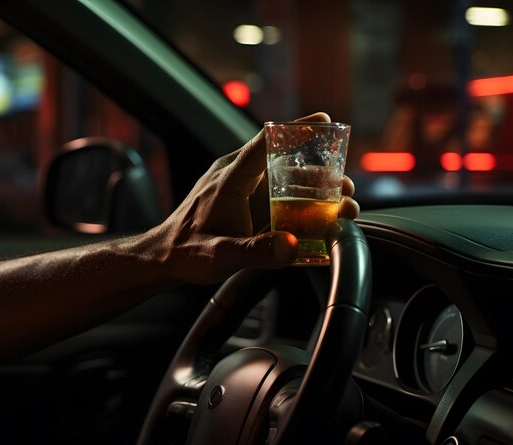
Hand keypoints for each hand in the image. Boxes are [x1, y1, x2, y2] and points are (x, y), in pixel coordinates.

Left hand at [151, 112, 358, 284]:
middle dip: (322, 173)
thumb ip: (255, 251)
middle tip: (347, 189)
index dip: (295, 129)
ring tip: (344, 206)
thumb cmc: (186, 252)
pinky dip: (303, 205)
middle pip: (286, 164)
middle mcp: (239, 178)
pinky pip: (280, 198)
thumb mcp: (221, 255)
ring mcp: (243, 191)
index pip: (265, 143)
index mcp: (230, 179)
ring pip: (287, 181)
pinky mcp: (247, 206)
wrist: (164, 258)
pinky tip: (322, 220)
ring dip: (317, 191)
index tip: (324, 118)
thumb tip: (292, 245)